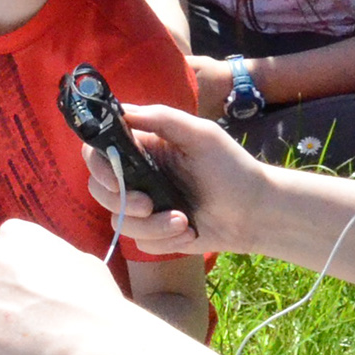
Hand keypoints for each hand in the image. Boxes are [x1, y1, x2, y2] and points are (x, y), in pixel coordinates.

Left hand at [0, 219, 137, 354]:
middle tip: (27, 320)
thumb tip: (42, 271)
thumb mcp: (79, 260)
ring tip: (29, 341)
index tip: (33, 295)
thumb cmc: (95, 300)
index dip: (17, 280)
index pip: (2, 256)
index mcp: (12, 234)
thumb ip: (49, 259)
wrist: (92, 341)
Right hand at [80, 102, 267, 257]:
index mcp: (144, 149)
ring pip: (120, 222)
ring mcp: (146, 207)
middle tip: (148, 204)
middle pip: (100, 191)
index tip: (116, 179)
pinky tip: (189, 233)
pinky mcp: (156, 234)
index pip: (98, 152)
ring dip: (152, 226)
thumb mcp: (201, 134)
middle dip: (123, 202)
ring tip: (183, 222)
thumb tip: (121, 110)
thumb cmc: (232, 167)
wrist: (255, 212)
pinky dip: (165, 241)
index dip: (98, 166)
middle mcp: (139, 177)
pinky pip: (140, 243)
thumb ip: (161, 117)